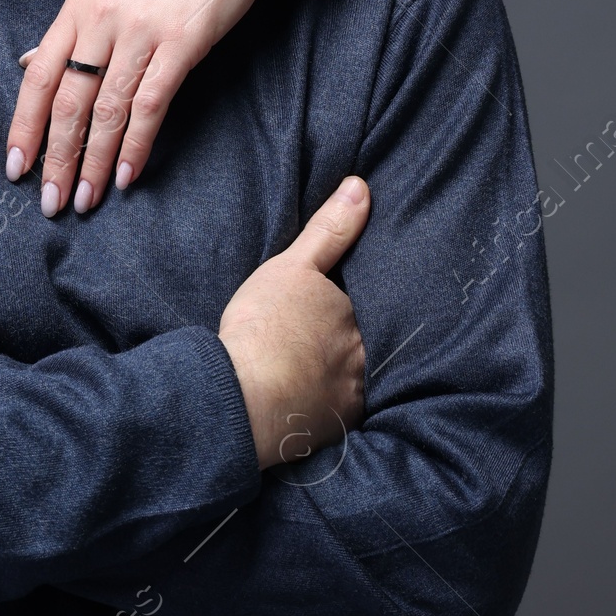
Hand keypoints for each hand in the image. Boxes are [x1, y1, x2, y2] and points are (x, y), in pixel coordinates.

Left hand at [5, 0, 317, 215]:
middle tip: (49, 202)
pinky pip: (151, 103)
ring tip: (85, 200)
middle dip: (55, 157)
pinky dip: (137, 145)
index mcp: (80, 2)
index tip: (15, 165)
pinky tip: (128, 175)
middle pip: (68, 99)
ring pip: (107, 109)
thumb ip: (74, 23)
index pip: (38, 74)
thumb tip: (29, 61)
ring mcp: (142, 30)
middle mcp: (103, 17)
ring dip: (93, 162)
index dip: (24, 125)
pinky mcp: (182, 42)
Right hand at [217, 177, 368, 469]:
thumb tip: (362, 187)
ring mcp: (352, 396)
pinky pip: (343, 412)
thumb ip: (329, 229)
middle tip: (340, 336)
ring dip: (350, 373)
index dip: (361, 299)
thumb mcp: (293, 266)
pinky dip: (335, 406)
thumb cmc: (266, 327)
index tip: (350, 299)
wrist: (244, 399)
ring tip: (333, 369)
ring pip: (360, 377)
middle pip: (370, 341)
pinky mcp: (334, 428)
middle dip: (361, 338)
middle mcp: (364, 357)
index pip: (371, 302)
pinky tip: (321, 403)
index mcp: (355, 316)